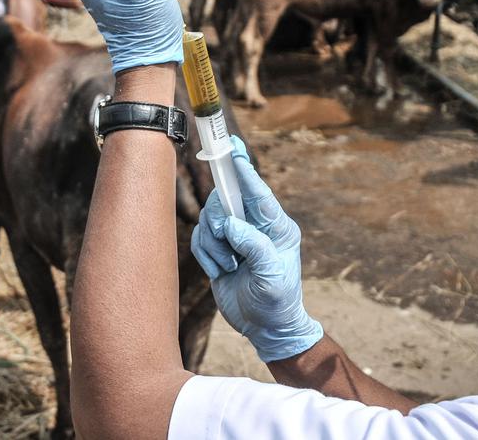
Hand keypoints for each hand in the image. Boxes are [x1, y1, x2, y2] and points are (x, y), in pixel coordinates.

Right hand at [191, 136, 322, 362]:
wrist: (265, 327)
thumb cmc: (276, 302)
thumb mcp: (271, 277)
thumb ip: (255, 246)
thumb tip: (232, 225)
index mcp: (277, 226)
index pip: (259, 191)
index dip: (244, 170)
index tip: (233, 149)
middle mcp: (256, 225)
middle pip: (226, 199)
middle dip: (219, 219)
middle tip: (224, 239)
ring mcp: (237, 234)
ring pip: (210, 218)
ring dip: (212, 244)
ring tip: (228, 266)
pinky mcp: (220, 246)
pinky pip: (200, 237)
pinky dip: (205, 254)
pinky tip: (221, 271)